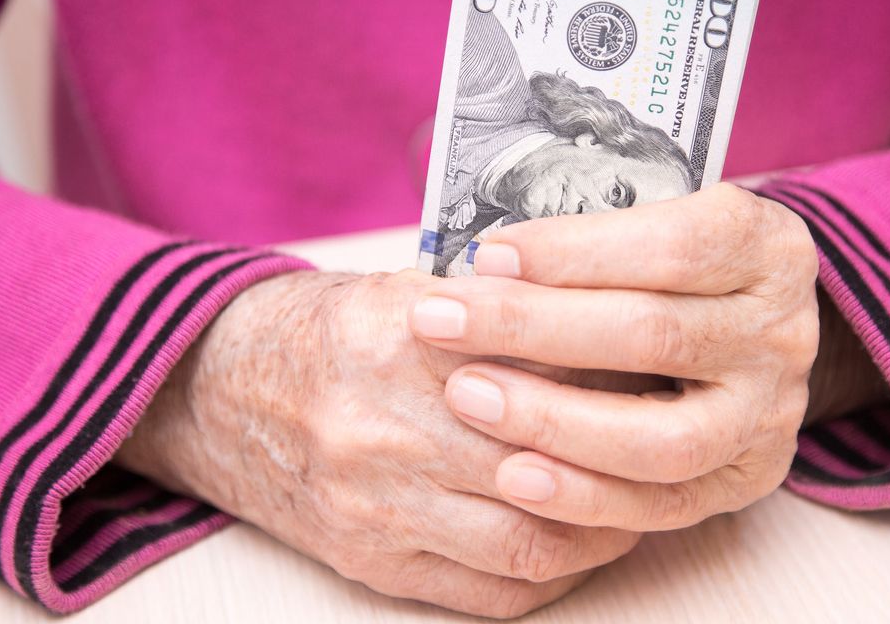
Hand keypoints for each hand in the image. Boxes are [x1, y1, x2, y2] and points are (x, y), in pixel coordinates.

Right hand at [116, 269, 641, 617]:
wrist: (218, 392)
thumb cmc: (328, 335)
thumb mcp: (407, 294)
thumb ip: (498, 316)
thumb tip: (611, 340)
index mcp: (399, 341)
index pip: (543, 371)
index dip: (617, 382)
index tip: (660, 379)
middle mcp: (384, 430)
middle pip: (547, 463)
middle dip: (625, 462)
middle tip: (671, 448)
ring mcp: (375, 506)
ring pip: (528, 541)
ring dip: (600, 529)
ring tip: (637, 502)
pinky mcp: (369, 560)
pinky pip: (488, 594)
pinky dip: (550, 576)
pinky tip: (578, 546)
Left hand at [409, 183, 819, 530]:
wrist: (754, 331)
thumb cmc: (675, 266)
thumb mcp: (658, 224)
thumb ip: (590, 240)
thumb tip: (480, 265)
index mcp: (766, 247)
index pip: (673, 246)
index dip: (574, 252)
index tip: (486, 255)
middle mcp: (782, 332)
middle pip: (654, 335)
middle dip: (532, 328)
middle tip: (440, 322)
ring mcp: (771, 414)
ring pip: (662, 438)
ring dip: (553, 422)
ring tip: (467, 398)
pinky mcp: (747, 478)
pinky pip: (662, 504)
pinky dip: (583, 495)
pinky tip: (513, 476)